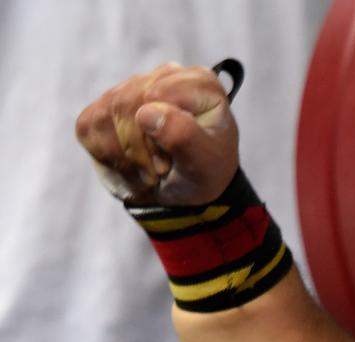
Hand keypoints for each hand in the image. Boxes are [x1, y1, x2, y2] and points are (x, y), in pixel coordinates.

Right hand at [76, 62, 238, 205]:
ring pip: (103, 117)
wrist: (187, 189)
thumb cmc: (204, 172)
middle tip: (158, 174)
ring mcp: (131, 89)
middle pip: (126, 104)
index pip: (157, 94)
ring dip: (123, 159)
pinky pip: (88, 128)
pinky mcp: (104, 107)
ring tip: (148, 176)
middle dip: (137, 150)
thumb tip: (147, 112)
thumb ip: (184, 135)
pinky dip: (107, 159)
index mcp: (198, 83)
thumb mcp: (205, 163)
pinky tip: (131, 169)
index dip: (156, 135)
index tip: (169, 163)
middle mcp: (164, 77)